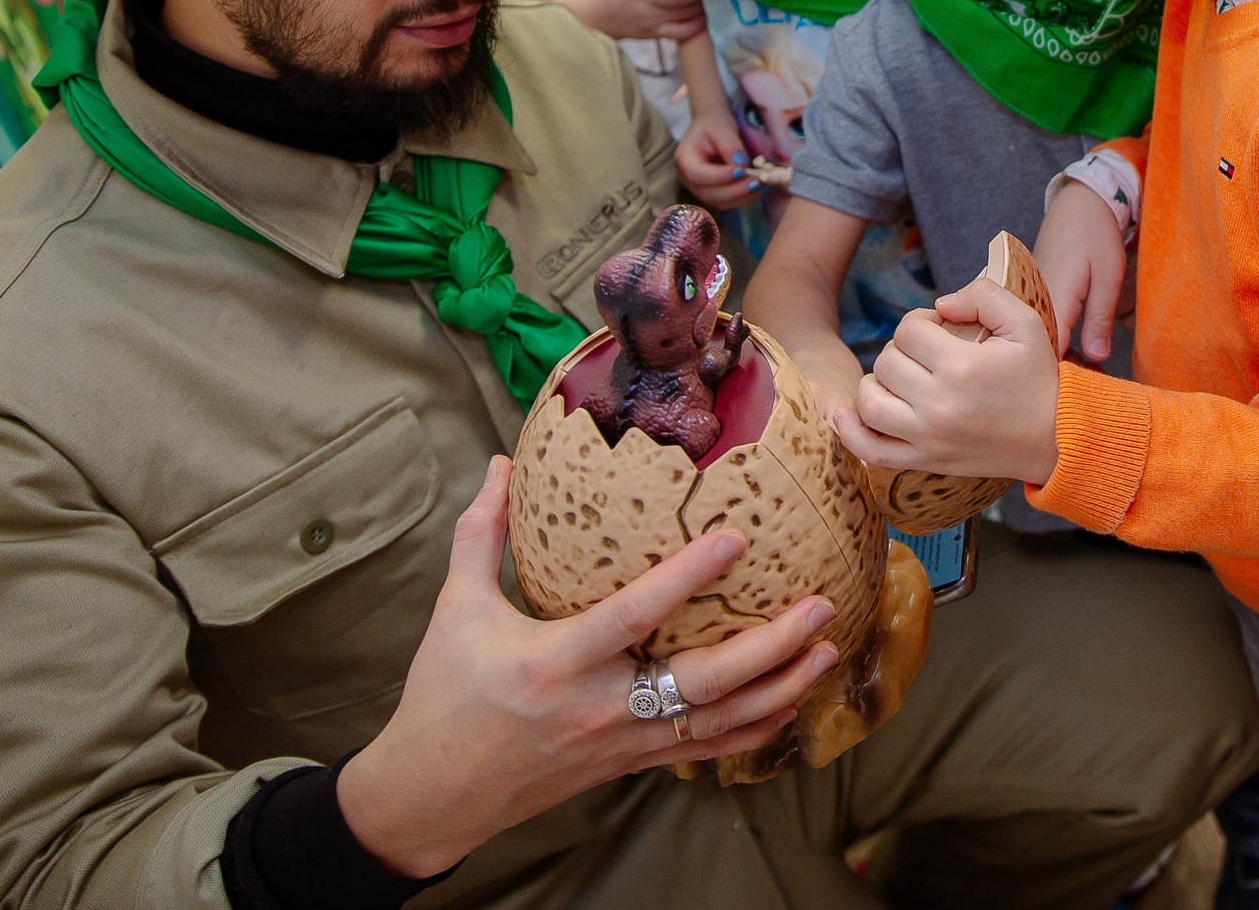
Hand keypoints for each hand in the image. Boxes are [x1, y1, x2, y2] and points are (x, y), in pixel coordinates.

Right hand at [337, 458, 837, 879]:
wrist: (432, 795)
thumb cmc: (442, 696)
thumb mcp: (454, 609)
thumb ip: (482, 534)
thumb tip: (503, 464)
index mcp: (555, 664)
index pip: (634, 616)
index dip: (687, 578)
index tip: (736, 538)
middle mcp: (597, 708)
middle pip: (701, 683)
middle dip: (768, 647)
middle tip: (818, 607)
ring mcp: (618, 744)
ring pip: (715, 722)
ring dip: (778, 689)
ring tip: (826, 651)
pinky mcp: (626, 765)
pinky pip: (701, 750)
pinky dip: (750, 730)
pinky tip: (789, 705)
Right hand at [677, 111, 761, 209]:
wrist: (713, 127)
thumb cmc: (714, 124)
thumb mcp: (722, 127)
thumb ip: (730, 145)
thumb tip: (740, 165)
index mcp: (683, 159)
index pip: (697, 175)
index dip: (719, 176)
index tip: (741, 170)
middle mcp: (687, 178)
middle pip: (708, 194)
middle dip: (735, 190)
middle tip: (757, 181)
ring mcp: (699, 189)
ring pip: (719, 202)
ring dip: (743, 196)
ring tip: (762, 184)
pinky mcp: (713, 193)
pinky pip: (728, 202)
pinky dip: (745, 198)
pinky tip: (760, 189)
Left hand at [835, 280, 1059, 484]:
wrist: (1055, 439)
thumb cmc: (1039, 380)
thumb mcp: (1026, 324)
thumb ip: (984, 296)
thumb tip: (940, 304)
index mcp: (962, 367)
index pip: (909, 330)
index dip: (922, 322)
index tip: (942, 331)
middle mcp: (939, 404)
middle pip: (886, 361)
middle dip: (903, 349)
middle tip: (929, 355)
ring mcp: (928, 437)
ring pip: (869, 400)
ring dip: (877, 382)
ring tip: (903, 378)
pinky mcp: (924, 460)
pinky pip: (870, 451)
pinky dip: (851, 433)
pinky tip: (846, 414)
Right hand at [1034, 182, 1125, 363]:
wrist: (1078, 201)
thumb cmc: (1097, 234)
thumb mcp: (1108, 277)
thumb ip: (1099, 319)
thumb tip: (1095, 359)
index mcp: (1052, 298)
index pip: (1049, 351)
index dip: (1065, 374)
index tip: (1084, 386)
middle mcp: (1031, 299)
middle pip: (1037, 348)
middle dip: (1060, 368)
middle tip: (1089, 380)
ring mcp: (1027, 294)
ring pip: (1035, 336)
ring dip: (1056, 353)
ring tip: (1084, 365)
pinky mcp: (1029, 290)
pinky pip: (1035, 322)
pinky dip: (1051, 336)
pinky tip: (1073, 345)